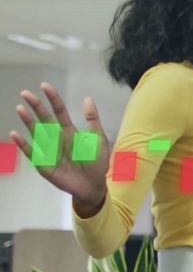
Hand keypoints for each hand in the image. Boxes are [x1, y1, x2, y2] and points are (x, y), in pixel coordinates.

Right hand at [10, 84, 109, 214]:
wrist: (94, 185)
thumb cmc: (96, 162)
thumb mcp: (98, 140)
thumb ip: (92, 120)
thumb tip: (87, 98)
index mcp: (70, 131)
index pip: (59, 112)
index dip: (53, 99)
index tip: (45, 86)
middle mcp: (57, 138)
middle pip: (45, 119)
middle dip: (36, 106)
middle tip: (25, 93)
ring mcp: (49, 150)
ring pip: (36, 133)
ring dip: (28, 121)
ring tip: (20, 109)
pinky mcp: (44, 164)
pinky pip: (32, 153)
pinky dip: (23, 144)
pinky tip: (15, 135)